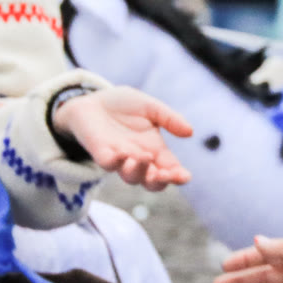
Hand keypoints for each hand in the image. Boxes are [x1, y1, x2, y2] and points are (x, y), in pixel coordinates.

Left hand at [51, 86, 193, 189]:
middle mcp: (140, 160)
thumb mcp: (151, 107)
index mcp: (156, 150)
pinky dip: (117, 161)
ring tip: (144, 157)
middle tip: (164, 174)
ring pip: (132, 177)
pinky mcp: (101, 153)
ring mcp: (120, 159)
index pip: (171, 170)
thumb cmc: (123, 106)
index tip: (184, 176)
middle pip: (153, 183)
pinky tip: (124, 153)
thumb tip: (190, 132)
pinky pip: (108, 164)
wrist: (92, 100)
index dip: (179, 176)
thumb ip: (169, 118)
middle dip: (161, 182)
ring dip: (140, 171)